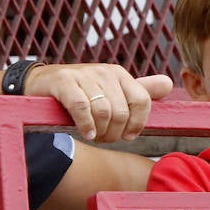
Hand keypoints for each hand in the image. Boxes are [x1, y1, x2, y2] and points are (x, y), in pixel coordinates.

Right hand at [26, 64, 172, 141]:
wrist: (40, 84)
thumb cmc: (81, 92)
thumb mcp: (111, 90)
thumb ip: (139, 90)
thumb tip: (169, 85)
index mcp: (120, 74)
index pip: (142, 100)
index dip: (137, 124)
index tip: (128, 135)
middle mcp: (104, 72)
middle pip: (122, 112)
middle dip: (114, 133)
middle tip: (104, 138)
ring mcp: (84, 75)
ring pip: (104, 112)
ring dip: (99, 132)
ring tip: (93, 136)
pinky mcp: (64, 82)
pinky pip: (82, 107)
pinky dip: (85, 125)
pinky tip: (85, 133)